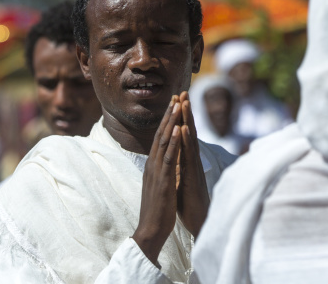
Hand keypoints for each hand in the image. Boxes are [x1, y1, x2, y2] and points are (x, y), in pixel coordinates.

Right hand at [133, 96, 181, 264]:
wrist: (150, 230)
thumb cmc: (157, 210)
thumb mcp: (159, 186)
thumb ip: (162, 173)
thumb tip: (166, 164)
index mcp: (153, 166)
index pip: (160, 139)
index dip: (166, 121)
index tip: (173, 106)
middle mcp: (152, 165)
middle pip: (160, 134)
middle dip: (169, 115)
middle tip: (176, 96)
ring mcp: (156, 171)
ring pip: (163, 141)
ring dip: (171, 122)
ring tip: (177, 105)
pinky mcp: (162, 180)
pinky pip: (168, 157)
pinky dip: (172, 142)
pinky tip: (177, 130)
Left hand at [177, 91, 209, 237]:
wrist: (196, 221)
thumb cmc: (187, 201)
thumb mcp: (179, 177)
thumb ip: (178, 164)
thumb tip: (173, 153)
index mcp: (185, 159)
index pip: (182, 134)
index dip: (178, 117)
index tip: (175, 100)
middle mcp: (191, 159)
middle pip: (188, 131)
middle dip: (185, 111)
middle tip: (182, 92)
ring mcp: (194, 166)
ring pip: (190, 139)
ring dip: (187, 120)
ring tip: (184, 103)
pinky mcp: (194, 176)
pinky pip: (189, 156)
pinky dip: (185, 141)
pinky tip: (183, 129)